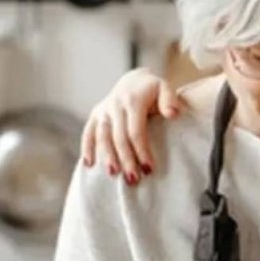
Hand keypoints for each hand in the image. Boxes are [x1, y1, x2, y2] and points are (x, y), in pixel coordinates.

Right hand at [80, 68, 180, 184]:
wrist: (133, 81)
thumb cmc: (153, 91)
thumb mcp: (164, 88)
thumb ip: (170, 100)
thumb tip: (172, 114)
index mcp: (133, 100)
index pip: (135, 131)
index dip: (141, 151)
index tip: (148, 169)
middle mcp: (115, 105)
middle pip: (119, 137)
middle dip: (126, 159)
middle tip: (133, 179)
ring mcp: (103, 110)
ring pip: (102, 136)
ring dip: (107, 156)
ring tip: (113, 175)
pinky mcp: (95, 114)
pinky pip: (88, 132)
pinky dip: (86, 148)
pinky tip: (88, 164)